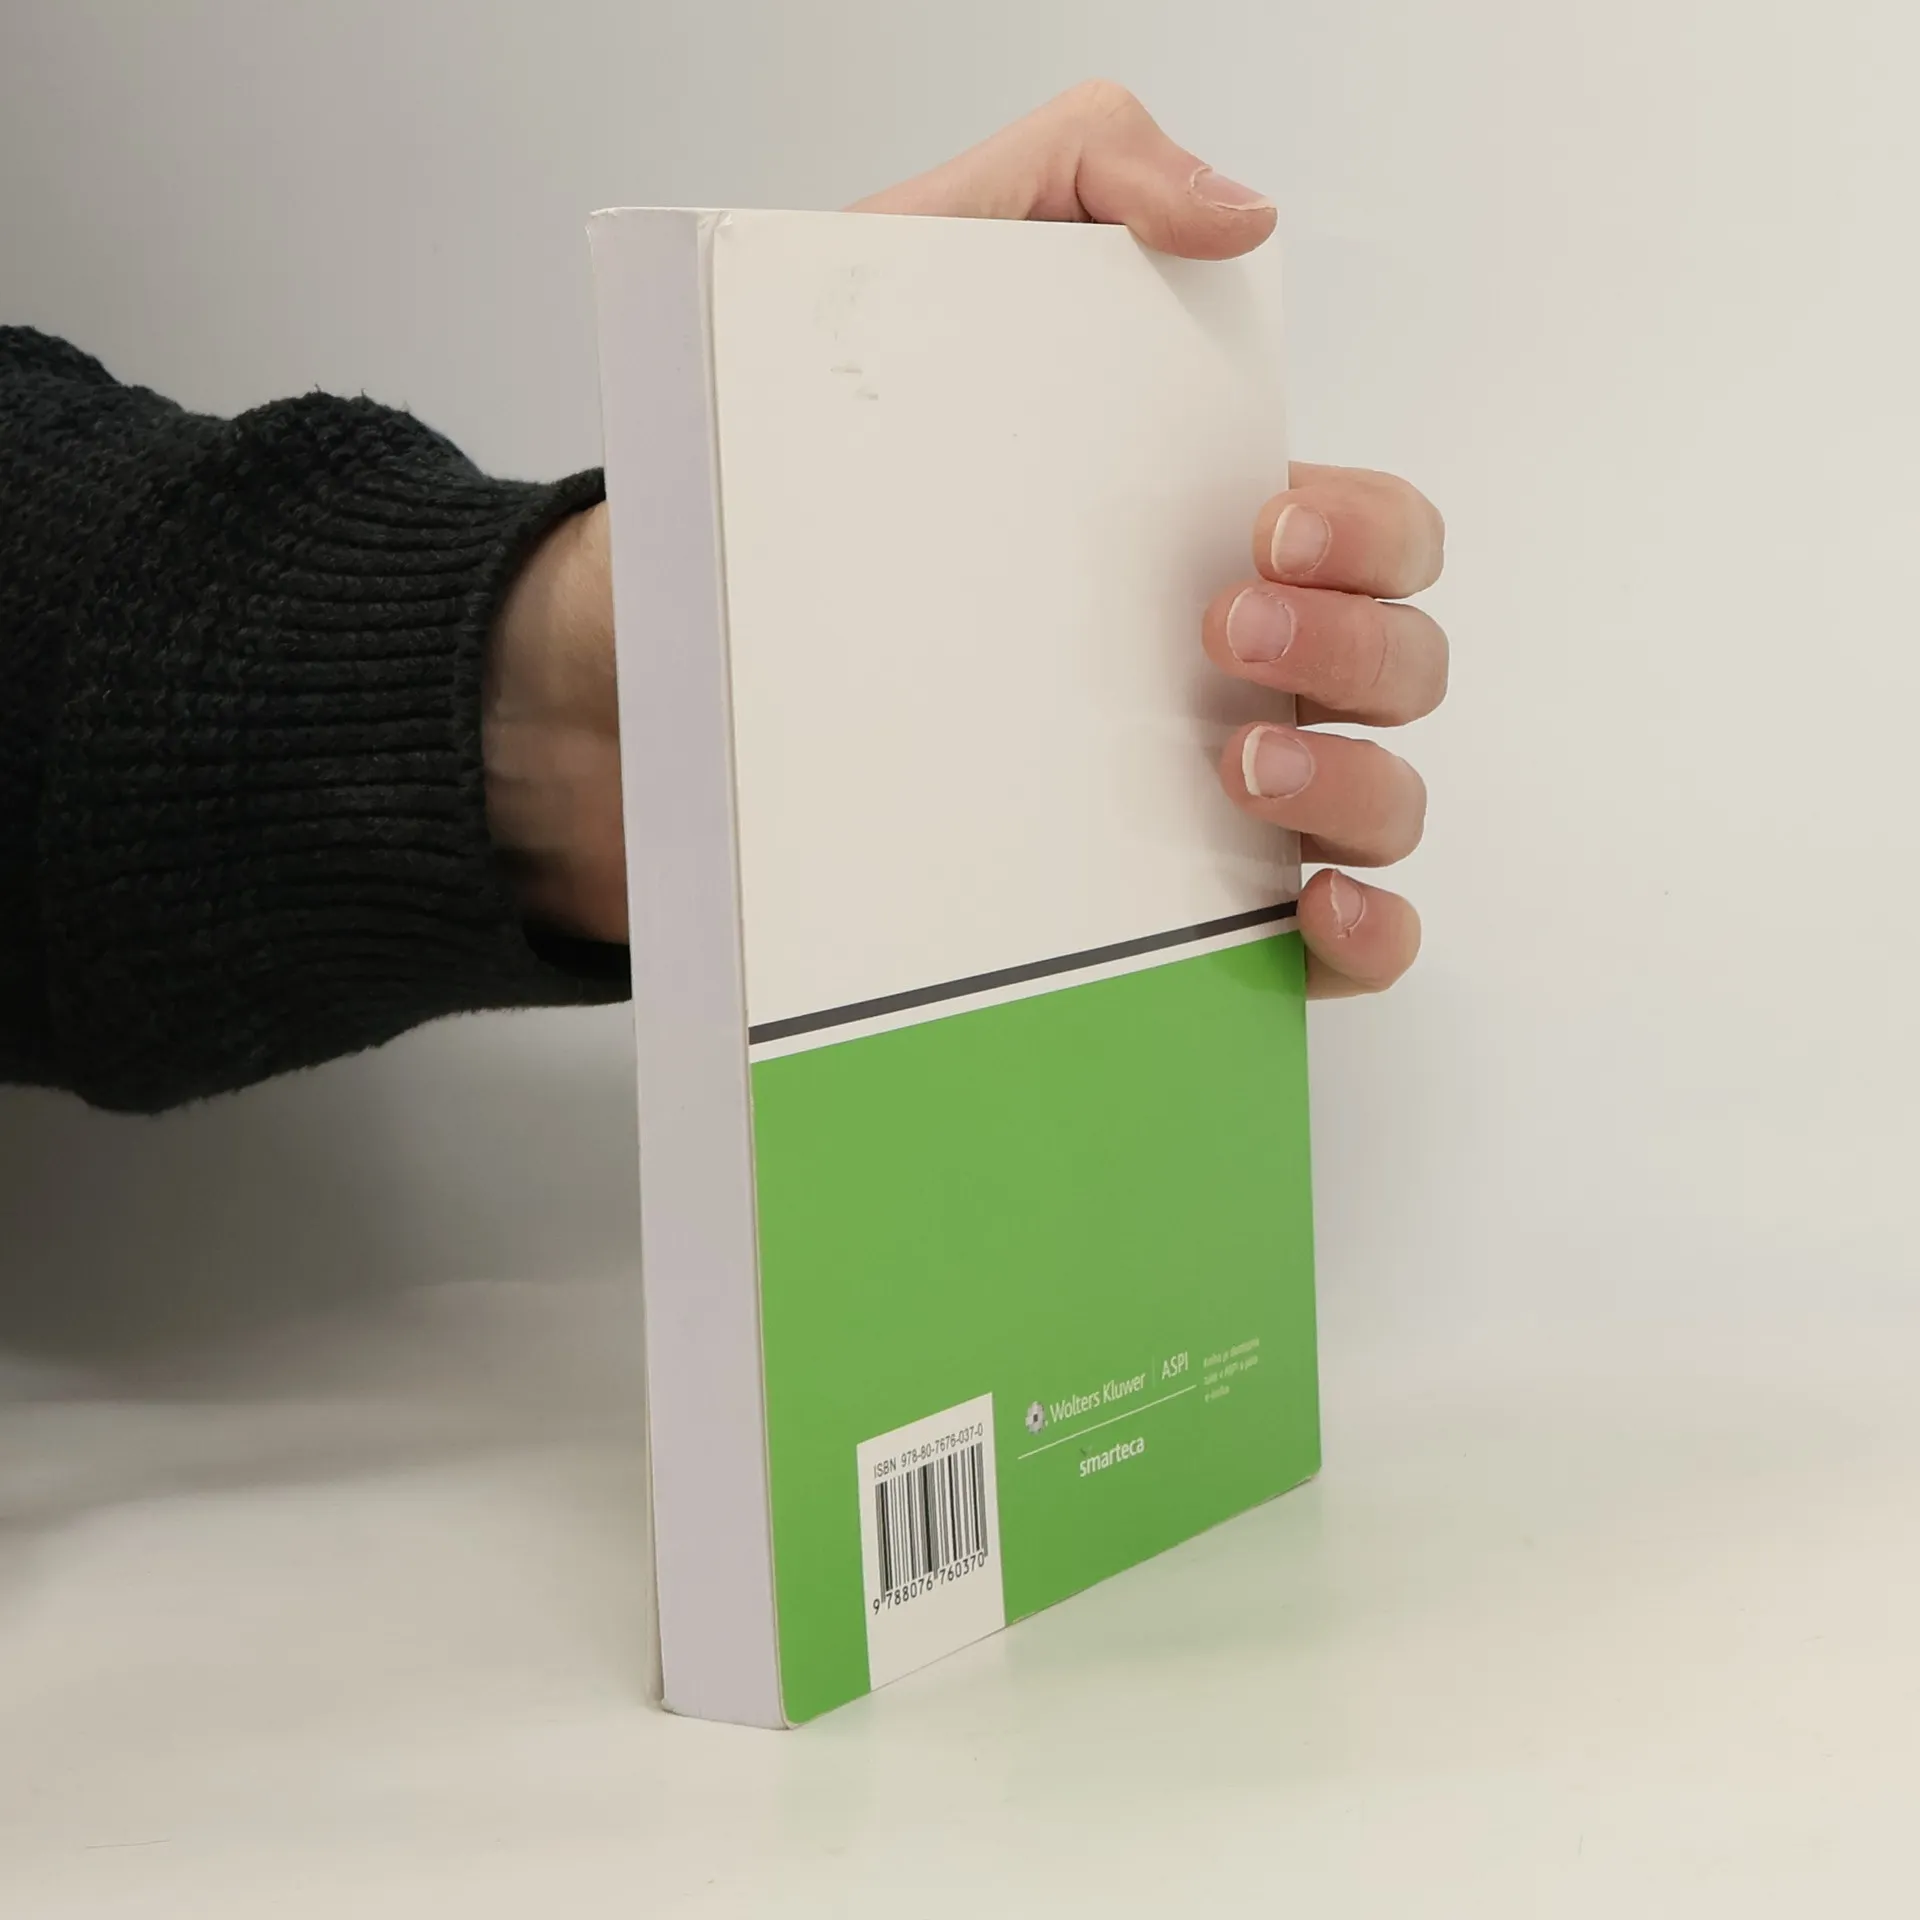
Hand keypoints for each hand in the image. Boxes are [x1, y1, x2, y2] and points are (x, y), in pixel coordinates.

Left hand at [856, 81, 1444, 996]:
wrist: (663, 637)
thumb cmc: (813, 463)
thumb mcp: (933, 262)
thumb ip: (1084, 174)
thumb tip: (1244, 218)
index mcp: (1205, 536)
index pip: (1378, 530)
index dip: (1369, 529)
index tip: (1261, 524)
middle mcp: (1227, 668)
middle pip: (1401, 667)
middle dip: (1355, 645)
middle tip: (1221, 623)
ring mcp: (1200, 794)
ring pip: (1383, 805)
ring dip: (1353, 787)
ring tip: (1233, 766)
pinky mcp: (1148, 909)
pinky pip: (1314, 948)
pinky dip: (1360, 938)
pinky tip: (1309, 916)